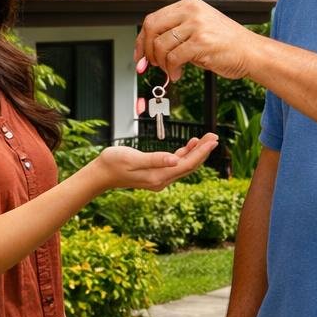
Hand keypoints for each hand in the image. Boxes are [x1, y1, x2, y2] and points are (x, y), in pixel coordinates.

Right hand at [88, 135, 219, 191]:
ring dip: (196, 152)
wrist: (101, 174)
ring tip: (206, 139)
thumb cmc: (113, 163)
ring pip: (184, 165)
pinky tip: (189, 145)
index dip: (202, 152)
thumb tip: (175, 160)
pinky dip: (184, 154)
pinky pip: (175, 164)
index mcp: (158, 176)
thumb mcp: (133, 159)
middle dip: (203, 151)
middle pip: (189, 165)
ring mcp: (159, 177)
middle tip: (215, 136)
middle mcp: (162, 180)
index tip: (213, 141)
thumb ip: (154, 159)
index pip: (187, 164)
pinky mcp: (155, 173)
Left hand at [135, 0, 262, 82]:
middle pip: (152, 28)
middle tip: (150, 64)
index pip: (153, 19)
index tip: (139, 55)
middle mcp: (191, 11)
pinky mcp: (201, 42)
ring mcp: (197, 25)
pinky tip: (177, 74)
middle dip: (146, 50)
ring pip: (161, 45)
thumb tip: (147, 49)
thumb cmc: (225, 44)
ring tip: (170, 70)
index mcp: (189, 4)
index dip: (142, 39)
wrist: (252, 52)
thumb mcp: (198, 29)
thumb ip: (175, 33)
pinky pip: (173, 58)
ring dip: (161, 63)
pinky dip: (171, 70)